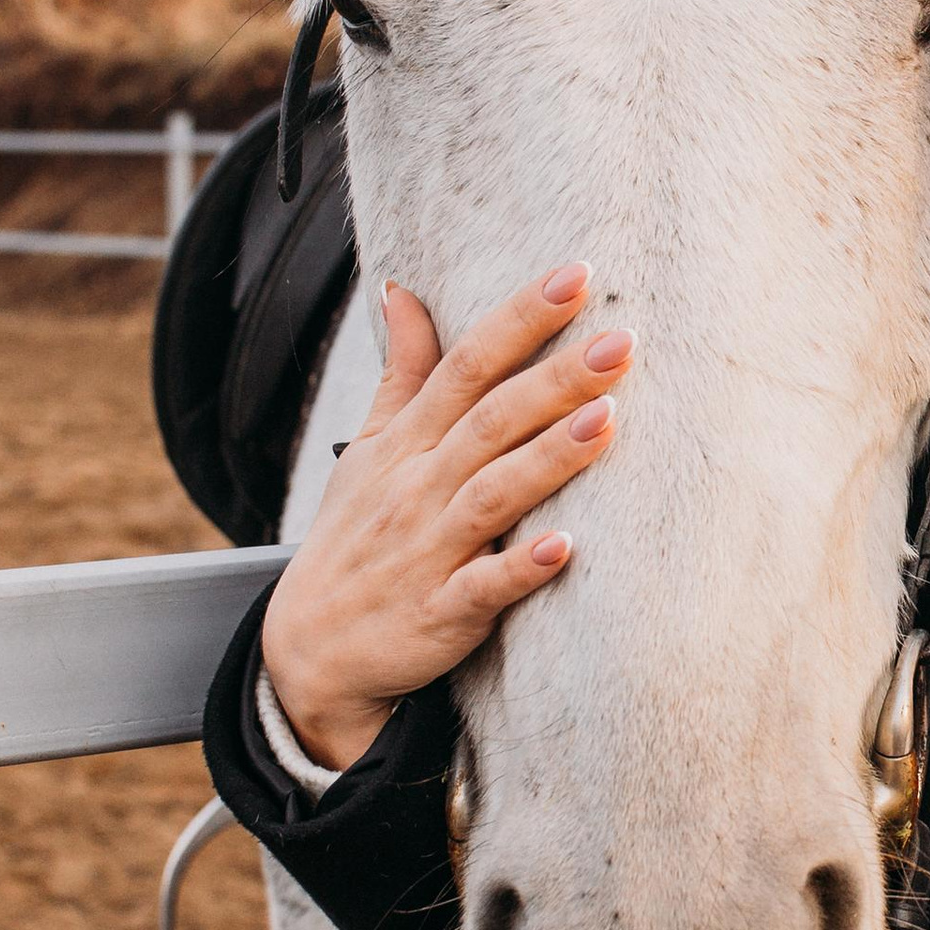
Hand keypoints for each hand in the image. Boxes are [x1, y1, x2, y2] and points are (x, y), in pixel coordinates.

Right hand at [260, 263, 631, 770]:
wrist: (308, 653)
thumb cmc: (352, 540)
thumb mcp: (368, 450)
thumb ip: (402, 374)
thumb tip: (402, 290)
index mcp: (407, 443)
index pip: (467, 365)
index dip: (520, 319)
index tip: (576, 276)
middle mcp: (418, 488)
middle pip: (491, 420)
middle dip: (555, 377)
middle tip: (622, 340)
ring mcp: (429, 552)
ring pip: (494, 494)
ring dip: (549, 456)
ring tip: (609, 417)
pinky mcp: (441, 614)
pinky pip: (483, 588)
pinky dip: (521, 568)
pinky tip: (566, 547)